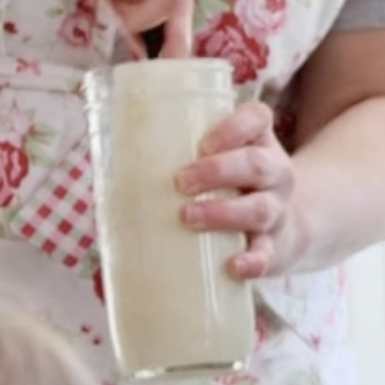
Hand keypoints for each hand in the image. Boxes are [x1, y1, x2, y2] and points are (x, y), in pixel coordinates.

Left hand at [179, 100, 300, 278]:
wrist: (278, 227)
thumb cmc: (230, 186)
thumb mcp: (218, 161)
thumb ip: (177, 160)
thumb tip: (106, 179)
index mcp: (258, 142)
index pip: (257, 119)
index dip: (234, 127)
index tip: (203, 144)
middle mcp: (274, 173)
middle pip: (258, 164)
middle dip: (219, 171)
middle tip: (180, 182)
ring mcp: (276, 210)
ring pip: (260, 209)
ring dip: (224, 213)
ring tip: (188, 217)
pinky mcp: (273, 246)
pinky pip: (267, 254)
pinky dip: (253, 260)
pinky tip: (233, 265)